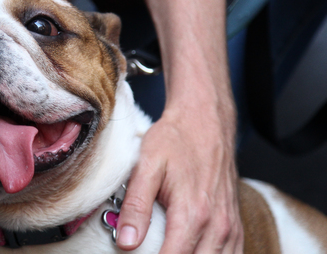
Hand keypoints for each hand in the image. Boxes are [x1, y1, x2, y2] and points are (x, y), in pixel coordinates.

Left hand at [115, 101, 242, 252]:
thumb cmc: (175, 140)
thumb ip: (136, 205)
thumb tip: (126, 242)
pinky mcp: (234, 224)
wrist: (205, 121)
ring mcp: (229, 226)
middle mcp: (217, 225)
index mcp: (192, 213)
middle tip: (148, 252)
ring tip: (168, 249)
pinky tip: (193, 251)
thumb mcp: (147, 166)